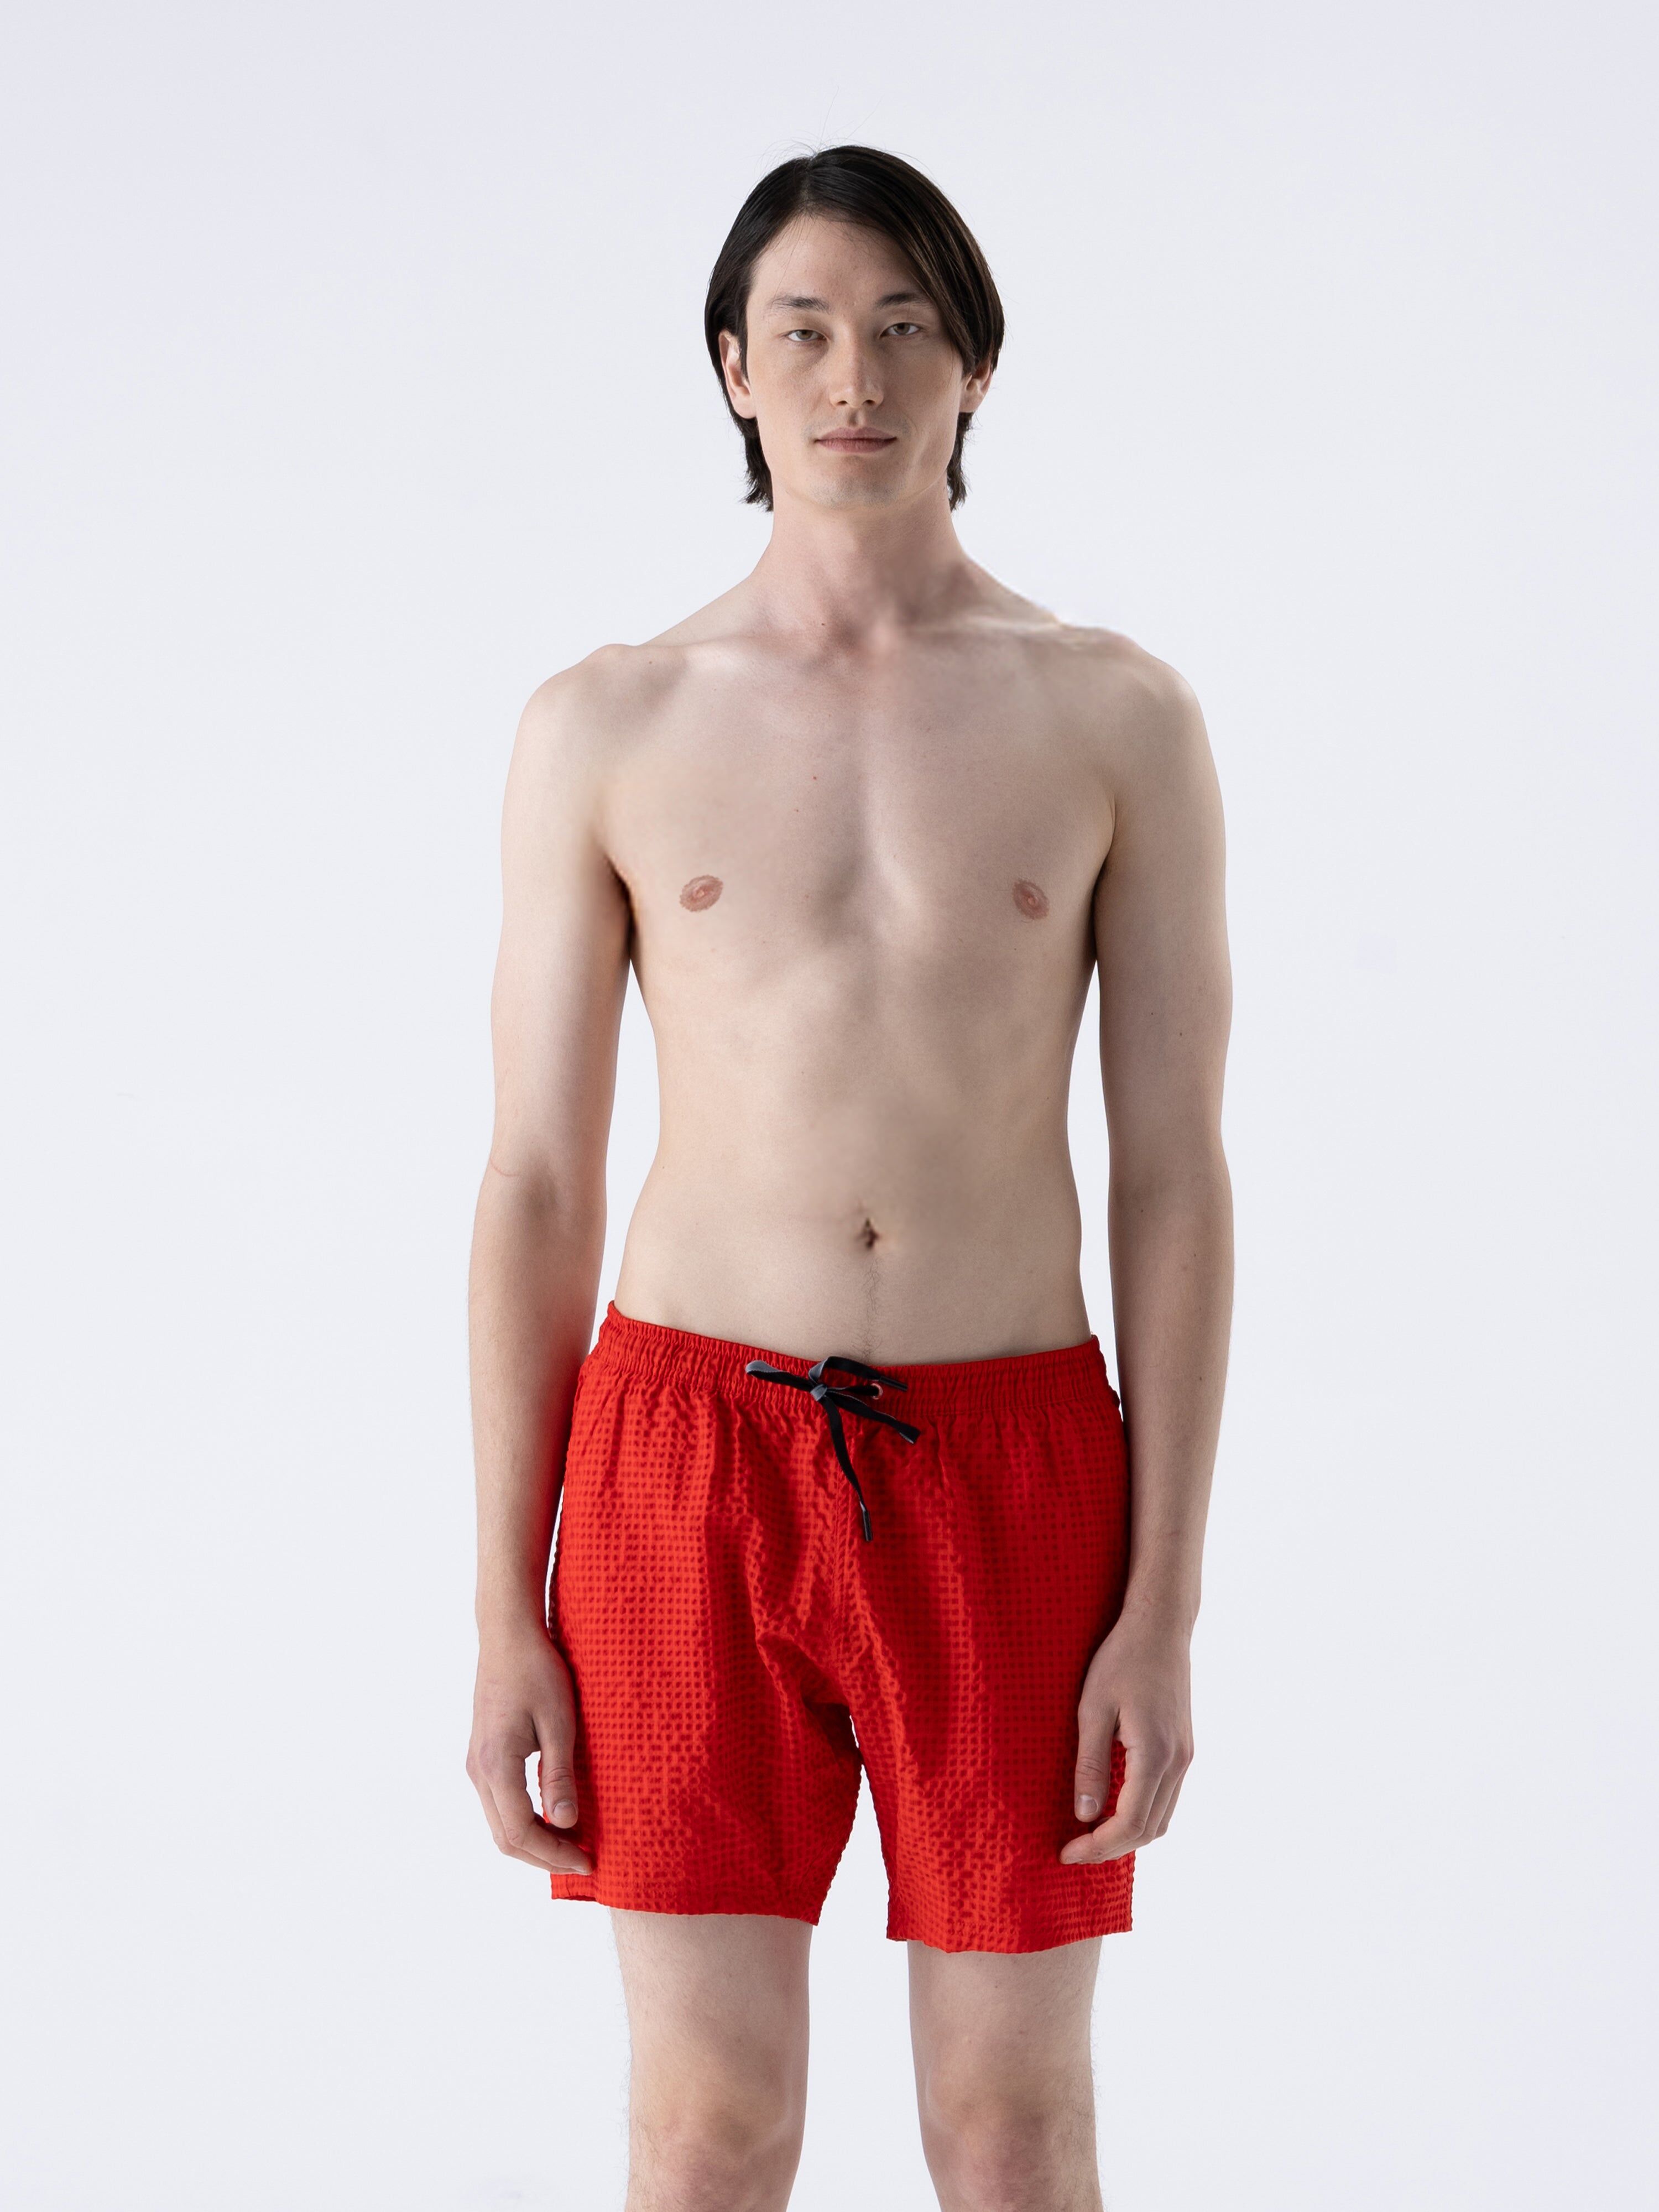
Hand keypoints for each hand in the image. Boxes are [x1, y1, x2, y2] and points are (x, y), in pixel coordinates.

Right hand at [467, 1628, 592, 1875]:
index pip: (521, 1832)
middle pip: (506, 1838)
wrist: (508, 1636)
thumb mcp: (559, 1722)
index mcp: (496, 1765)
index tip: (590, 1860)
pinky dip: (525, 1823)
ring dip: (534, 1843)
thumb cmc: (538, 1671)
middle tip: (585, 1860)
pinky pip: (499, 1806)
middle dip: (545, 1857)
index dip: (555, 1854)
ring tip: (574, 1844)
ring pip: (500, 1825)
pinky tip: (554, 1818)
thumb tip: (566, 1824)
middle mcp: (478, 1771)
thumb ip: (559, 1775)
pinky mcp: (482, 1758)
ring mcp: (476, 1766)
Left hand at [1060, 1612, 1193, 1863]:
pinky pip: (1166, 1798)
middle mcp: (1178, 1762)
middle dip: (1111, 1848)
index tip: (1066, 1853)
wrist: (1160, 1627)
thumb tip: (1084, 1816)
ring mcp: (1185, 1756)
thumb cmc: (1121, 1659)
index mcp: (1155, 1754)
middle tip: (1073, 1850)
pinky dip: (1142, 1816)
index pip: (1130, 1823)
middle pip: (1149, 1830)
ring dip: (1128, 1836)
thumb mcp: (1093, 1708)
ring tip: (1090, 1836)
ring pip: (1162, 1819)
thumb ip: (1090, 1765)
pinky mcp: (1184, 1749)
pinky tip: (1114, 1810)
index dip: (1098, 1847)